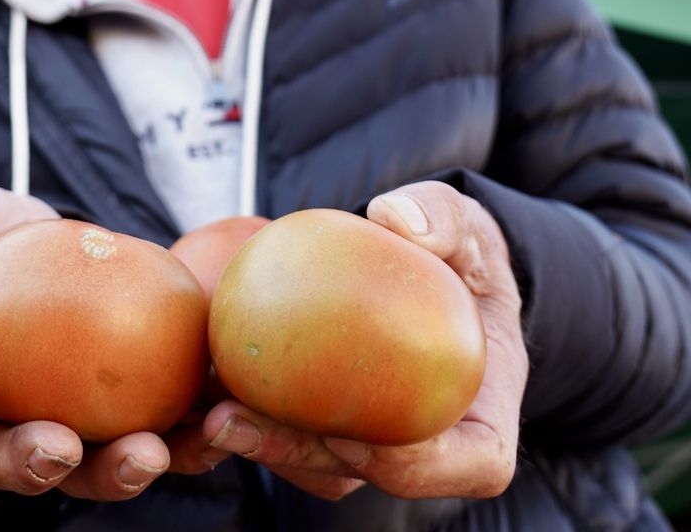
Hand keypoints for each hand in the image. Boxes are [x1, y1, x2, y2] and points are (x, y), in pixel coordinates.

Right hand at [0, 185, 235, 498]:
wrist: (68, 257)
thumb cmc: (4, 242)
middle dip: (28, 465)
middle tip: (59, 448)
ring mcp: (62, 435)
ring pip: (81, 471)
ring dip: (115, 472)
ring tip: (150, 453)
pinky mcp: (128, 428)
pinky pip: (157, 444)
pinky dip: (189, 444)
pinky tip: (218, 424)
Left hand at [198, 181, 527, 500]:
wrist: (435, 271)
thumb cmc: (461, 255)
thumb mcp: (469, 228)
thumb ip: (444, 218)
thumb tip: (395, 219)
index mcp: (485, 416)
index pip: (470, 462)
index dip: (415, 466)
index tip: (353, 433)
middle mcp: (432, 445)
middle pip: (371, 472)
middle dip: (300, 459)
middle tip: (234, 423)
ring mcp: (376, 444)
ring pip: (319, 466)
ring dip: (261, 447)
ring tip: (209, 414)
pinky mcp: (328, 427)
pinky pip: (288, 430)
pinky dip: (248, 412)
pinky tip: (205, 381)